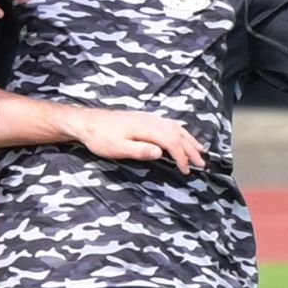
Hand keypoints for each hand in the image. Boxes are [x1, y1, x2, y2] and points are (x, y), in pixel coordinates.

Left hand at [68, 109, 207, 172]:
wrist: (86, 122)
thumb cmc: (99, 138)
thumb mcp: (116, 148)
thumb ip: (139, 150)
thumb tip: (160, 152)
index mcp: (145, 128)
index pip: (171, 142)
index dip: (182, 156)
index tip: (186, 170)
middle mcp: (150, 120)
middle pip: (177, 133)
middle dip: (191, 149)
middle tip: (201, 164)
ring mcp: (148, 118)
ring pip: (175, 127)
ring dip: (189, 139)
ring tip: (200, 150)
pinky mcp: (144, 118)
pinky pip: (168, 123)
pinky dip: (180, 131)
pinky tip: (182, 135)